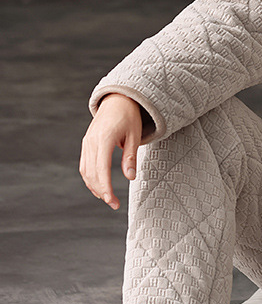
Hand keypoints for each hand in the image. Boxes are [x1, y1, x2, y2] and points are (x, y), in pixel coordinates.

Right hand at [79, 93, 142, 209]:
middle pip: (92, 173)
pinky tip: (99, 187)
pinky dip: (90, 178)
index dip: (106, 188)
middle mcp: (91, 141)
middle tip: (114, 204)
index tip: (112, 201)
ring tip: (107, 198)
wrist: (118, 100)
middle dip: (101, 191)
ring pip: (85, 170)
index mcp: (104, 138)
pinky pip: (85, 165)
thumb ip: (131, 157)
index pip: (101, 169)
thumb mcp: (134, 136)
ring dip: (94, 186)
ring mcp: (86, 142)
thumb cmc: (129, 117)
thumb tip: (130, 177)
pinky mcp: (86, 143)